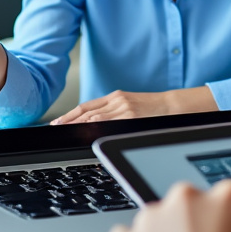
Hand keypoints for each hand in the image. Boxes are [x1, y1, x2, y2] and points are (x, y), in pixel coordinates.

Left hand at [50, 86, 217, 124]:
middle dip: (69, 122)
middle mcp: (118, 101)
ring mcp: (125, 109)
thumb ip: (114, 111)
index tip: (58, 122)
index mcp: (117, 96)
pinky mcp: (132, 116)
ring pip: (95, 119)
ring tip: (65, 133)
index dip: (70, 114)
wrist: (174, 106)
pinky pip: (109, 125)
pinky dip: (95, 130)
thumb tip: (94, 124)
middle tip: (56, 128)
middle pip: (88, 113)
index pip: (87, 106)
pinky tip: (86, 135)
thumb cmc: (154, 109)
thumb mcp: (132, 104)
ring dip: (78, 127)